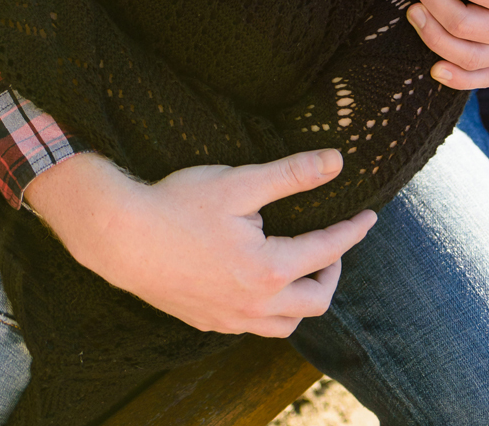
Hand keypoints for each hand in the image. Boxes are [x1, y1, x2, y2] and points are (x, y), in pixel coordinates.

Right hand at [24, 149, 374, 336]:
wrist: (119, 237)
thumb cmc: (179, 205)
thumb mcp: (241, 182)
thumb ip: (293, 174)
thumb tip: (337, 161)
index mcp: (269, 270)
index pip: (328, 252)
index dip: (353, 232)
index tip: (369, 216)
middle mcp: (253, 305)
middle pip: (315, 303)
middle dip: (333, 273)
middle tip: (334, 246)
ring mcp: (228, 319)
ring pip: (284, 326)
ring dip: (302, 300)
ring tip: (303, 270)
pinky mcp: (206, 321)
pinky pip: (252, 328)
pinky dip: (270, 311)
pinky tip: (262, 285)